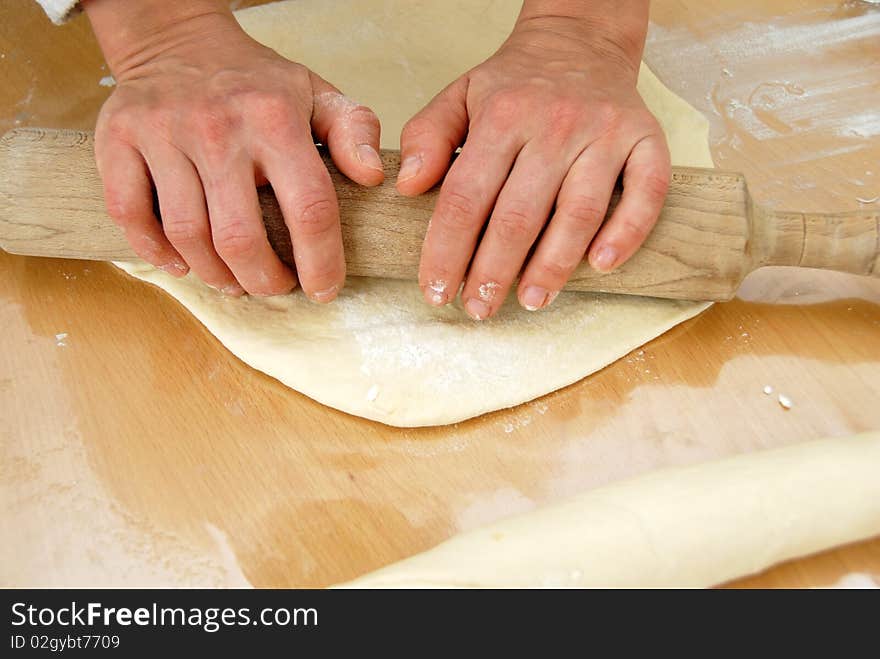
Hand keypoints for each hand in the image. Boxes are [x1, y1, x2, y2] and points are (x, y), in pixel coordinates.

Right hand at [86, 0, 382, 298]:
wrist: (177, 40)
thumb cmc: (255, 82)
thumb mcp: (316, 94)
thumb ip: (353, 131)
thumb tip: (373, 177)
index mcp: (275, 118)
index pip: (309, 208)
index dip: (320, 262)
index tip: (324, 289)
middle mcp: (217, 125)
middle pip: (240, 237)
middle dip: (263, 280)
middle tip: (274, 288)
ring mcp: (162, 131)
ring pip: (187, 235)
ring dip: (215, 275)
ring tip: (234, 282)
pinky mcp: (117, 138)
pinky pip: (130, 214)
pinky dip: (155, 252)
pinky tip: (182, 263)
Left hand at [397, 6, 668, 318]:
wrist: (581, 40)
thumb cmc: (516, 83)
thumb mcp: (460, 95)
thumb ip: (428, 137)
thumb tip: (410, 188)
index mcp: (503, 116)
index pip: (466, 197)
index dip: (447, 251)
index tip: (436, 290)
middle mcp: (556, 124)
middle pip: (519, 215)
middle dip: (494, 271)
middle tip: (478, 308)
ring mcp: (606, 133)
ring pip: (578, 212)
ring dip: (553, 266)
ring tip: (530, 301)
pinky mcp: (647, 140)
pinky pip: (646, 193)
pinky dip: (626, 232)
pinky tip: (601, 265)